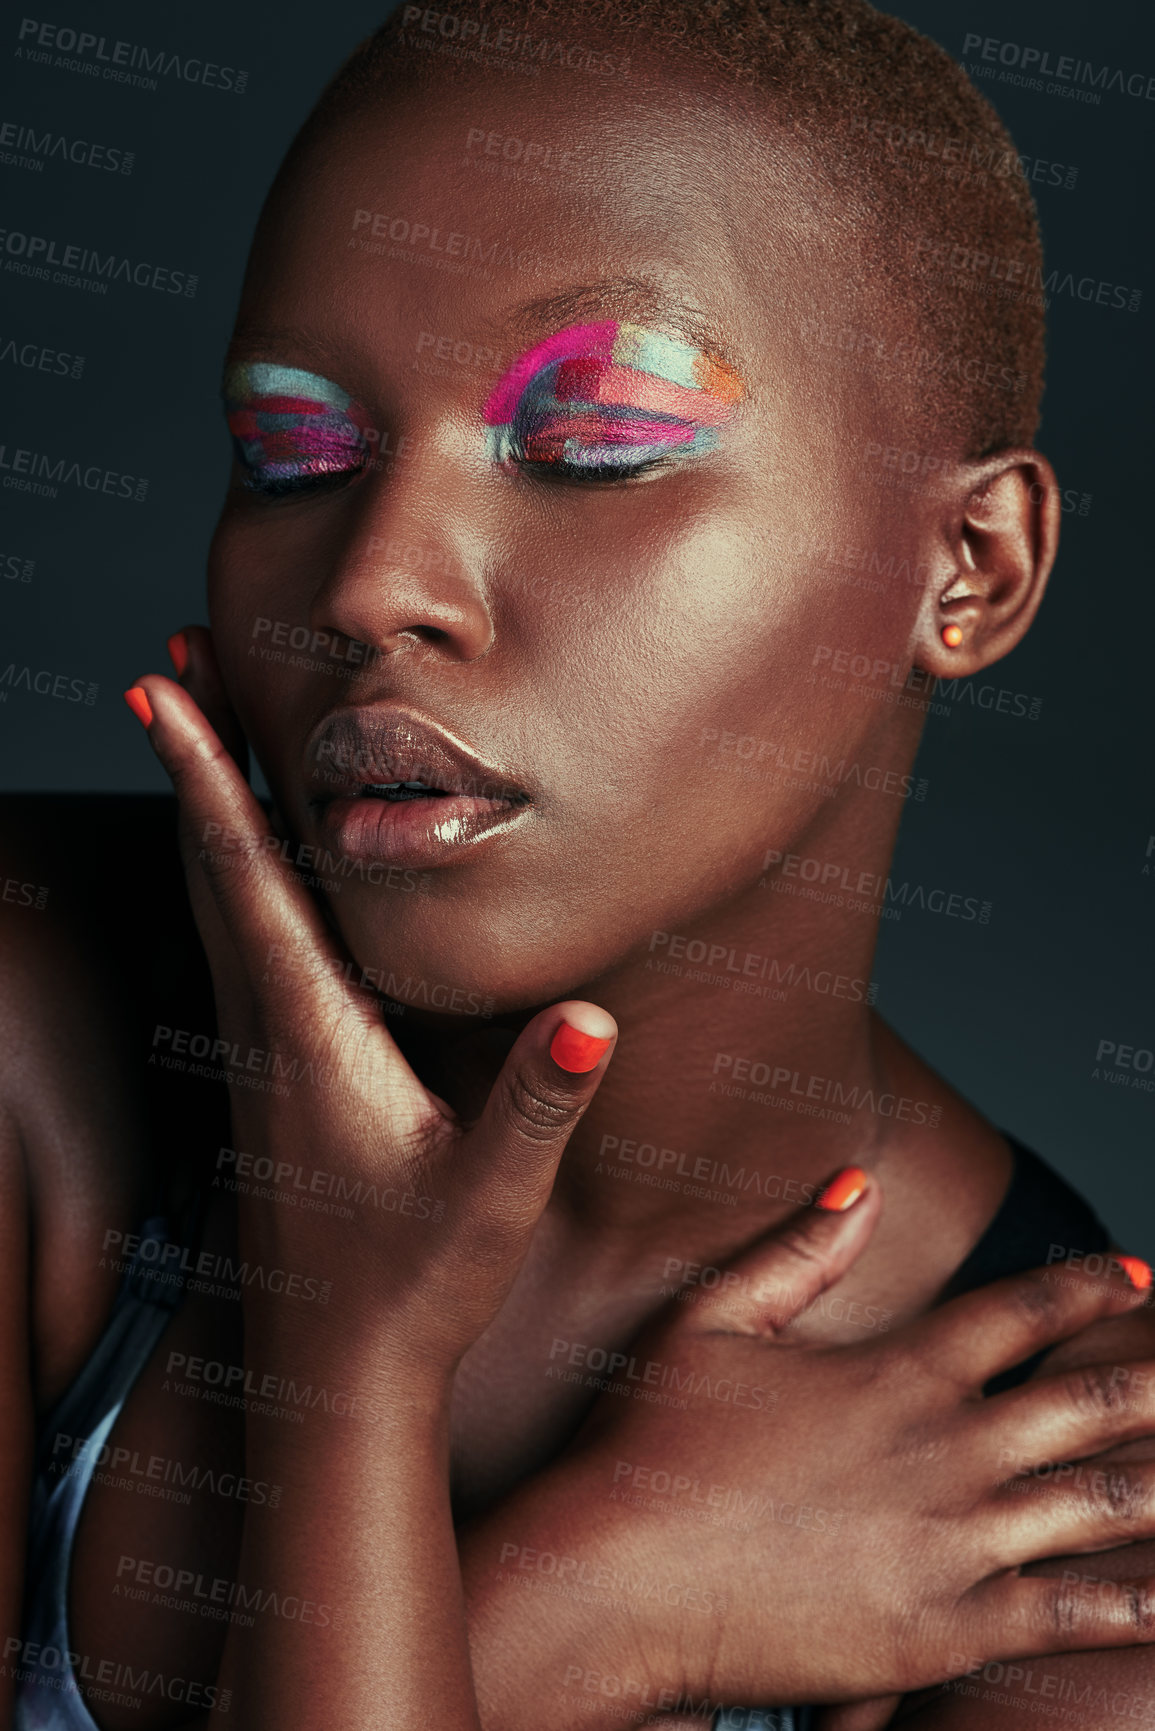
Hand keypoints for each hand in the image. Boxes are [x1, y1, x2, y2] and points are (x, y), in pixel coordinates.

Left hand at [125, 631, 616, 1376]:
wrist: (333, 1376)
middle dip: (192, 761)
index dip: (210, 780)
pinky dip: (230, 873)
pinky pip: (238, 944)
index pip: (250, 880)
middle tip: (170, 665)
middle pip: (215, 866)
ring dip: (205, 809)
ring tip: (195, 733)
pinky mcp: (272, 1076)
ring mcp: (259, 1053)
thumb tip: (595, 1017)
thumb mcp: (490, 1198)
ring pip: (218, 902)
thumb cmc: (411, 1287)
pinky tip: (247, 864)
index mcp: (311, 1036)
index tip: (166, 694)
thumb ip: (538, 1104)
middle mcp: (267, 1030)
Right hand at [464, 1177, 1154, 1727]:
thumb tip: (858, 1183)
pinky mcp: (947, 1632)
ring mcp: (955, 1544)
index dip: (1089, 1288)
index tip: (1138, 1277)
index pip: (1022, 1312)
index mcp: (895, 1370)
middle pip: (1090, 1403)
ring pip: (1101, 1504)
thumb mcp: (707, 1319)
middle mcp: (945, 1449)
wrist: (618, 1580)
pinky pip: (1071, 1611)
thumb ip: (793, 1249)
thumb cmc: (649, 1445)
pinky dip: (1134, 1599)